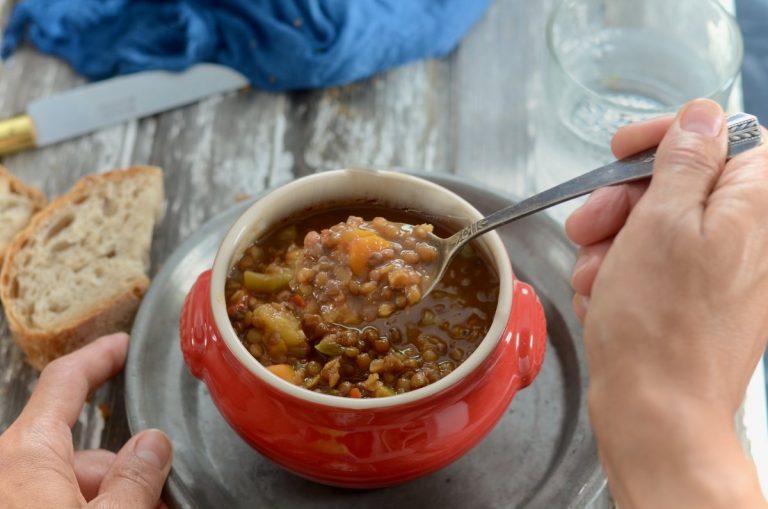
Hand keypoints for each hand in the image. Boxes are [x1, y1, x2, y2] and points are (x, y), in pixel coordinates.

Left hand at [0, 333, 172, 508]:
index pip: (65, 380)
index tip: (122, 345)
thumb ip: (135, 479)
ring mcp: (7, 495)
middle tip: (163, 495)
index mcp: (27, 453)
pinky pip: (50, 502)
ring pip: (68, 482)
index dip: (99, 357)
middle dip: (125, 468)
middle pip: (81, 449)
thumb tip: (154, 445)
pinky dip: (87, 506)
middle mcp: (7, 469)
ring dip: (109, 495)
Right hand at [565, 99, 767, 508]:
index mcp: (754, 209)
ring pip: (656, 229)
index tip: (624, 151)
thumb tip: (703, 115)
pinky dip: (621, 276)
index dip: (669, 136)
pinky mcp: (695, 304)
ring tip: (595, 277)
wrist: (658, 414)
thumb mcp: (662, 222)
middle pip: (681, 186)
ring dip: (613, 245)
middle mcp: (747, 239)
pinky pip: (652, 269)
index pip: (726, 137)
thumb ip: (686, 160)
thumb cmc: (660, 325)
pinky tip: (603, 298)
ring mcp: (721, 275)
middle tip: (588, 225)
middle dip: (623, 201)